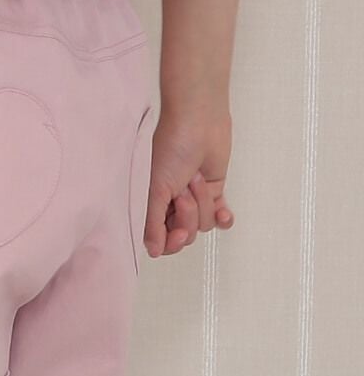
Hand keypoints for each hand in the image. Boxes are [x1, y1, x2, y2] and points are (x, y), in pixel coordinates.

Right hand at [144, 104, 234, 258]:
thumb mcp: (155, 189)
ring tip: (196, 179)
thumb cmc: (171, 148)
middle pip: (184, 235)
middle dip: (188, 215)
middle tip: (184, 193)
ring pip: (203, 225)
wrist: (199, 123)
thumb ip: (152, 224)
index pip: (160, 241)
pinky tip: (224, 212)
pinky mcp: (213, 194)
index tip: (178, 231)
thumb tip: (153, 252)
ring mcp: (193, 201)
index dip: (171, 242)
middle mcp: (169, 206)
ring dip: (203, 202)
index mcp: (150, 205)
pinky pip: (220, 219)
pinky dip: (223, 217)